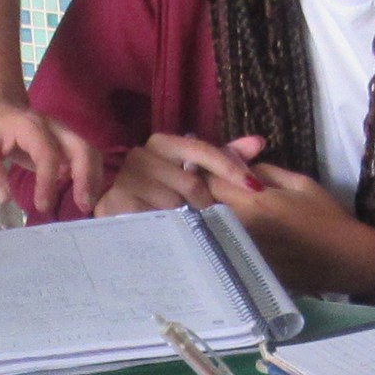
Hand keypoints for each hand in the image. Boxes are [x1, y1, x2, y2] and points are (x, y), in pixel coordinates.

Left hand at [0, 98, 108, 221]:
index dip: (47, 181)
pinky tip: (84, 196)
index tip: (42, 206)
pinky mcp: (66, 144)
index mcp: (30, 126)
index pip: (47, 153)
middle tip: (84, 205)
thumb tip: (4, 198)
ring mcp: (64, 134)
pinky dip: (90, 176)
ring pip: (89, 152)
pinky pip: (85, 158)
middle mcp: (54, 128)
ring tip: (87, 205)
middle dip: (87, 176)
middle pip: (81, 147)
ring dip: (93, 178)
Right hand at [95, 129, 267, 217]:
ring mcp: (126, 179)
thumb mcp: (193, 173)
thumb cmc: (160, 193)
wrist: (116, 216)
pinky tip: (162, 233)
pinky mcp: (115, 204)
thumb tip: (259, 142)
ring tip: (176, 225)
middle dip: (203, 204)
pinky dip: (165, 231)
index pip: (203, 150)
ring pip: (175, 206)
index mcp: (163, 143)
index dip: (230, 168)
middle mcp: (141, 155)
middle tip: (199, 217)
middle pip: (192, 184)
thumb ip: (224, 158)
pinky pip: (156, 222)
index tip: (255, 187)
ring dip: (183, 221)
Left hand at [213, 165, 374, 298]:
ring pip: (209, 226)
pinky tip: (234, 229)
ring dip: (211, 212)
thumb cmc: (327, 217)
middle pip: (203, 205)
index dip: (210, 170)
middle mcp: (240, 228)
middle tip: (214, 184)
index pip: (211, 181)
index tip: (216, 167)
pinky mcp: (245, 267)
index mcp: (254, 203)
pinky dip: (221, 233)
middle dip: (205, 192)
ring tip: (221, 204)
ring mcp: (240, 251)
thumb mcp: (300, 183)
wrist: (345, 260)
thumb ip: (264, 172)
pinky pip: (223, 245)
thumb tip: (239, 168)